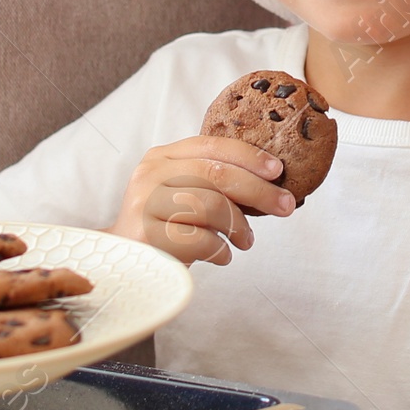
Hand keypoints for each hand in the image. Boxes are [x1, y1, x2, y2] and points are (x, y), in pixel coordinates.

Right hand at [110, 135, 294, 264]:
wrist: (125, 263)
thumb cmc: (164, 227)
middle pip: (216, 174)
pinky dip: (221, 249)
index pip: (210, 146)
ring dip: (240, 226)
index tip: (278, 170)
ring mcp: (146, 205)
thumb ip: (212, 181)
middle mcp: (150, 175)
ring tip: (246, 241)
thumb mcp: (183, 193)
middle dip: (258, 190)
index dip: (249, 156)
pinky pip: (200, 239)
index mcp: (161, 157)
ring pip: (211, 206)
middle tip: (285, 206)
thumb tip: (270, 180)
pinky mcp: (148, 237)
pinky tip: (224, 255)